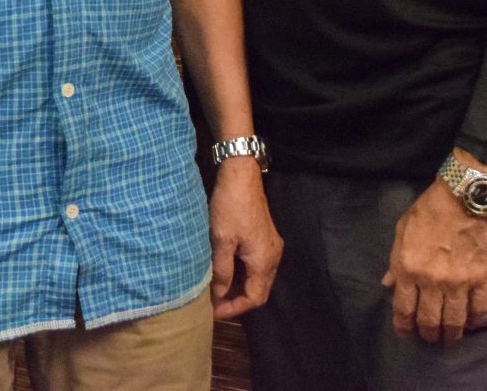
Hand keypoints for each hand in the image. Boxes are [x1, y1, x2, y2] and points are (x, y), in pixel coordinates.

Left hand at [207, 158, 282, 319]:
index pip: (255, 298)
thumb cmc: (230, 207)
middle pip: (259, 290)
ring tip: (216, 289)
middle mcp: (273, 256)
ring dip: (238, 286)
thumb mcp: (221, 240)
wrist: (241, 175)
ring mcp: (271, 246)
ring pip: (257, 277)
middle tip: (213, 303)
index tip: (214, 311)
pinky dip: (241, 272)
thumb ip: (221, 271)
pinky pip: (256, 264)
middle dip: (236, 299)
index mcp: (264, 261)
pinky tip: (225, 270)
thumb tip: (218, 295)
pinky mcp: (265, 236)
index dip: (234, 308)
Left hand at [382, 178, 486, 344]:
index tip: (405, 333)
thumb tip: (388, 284)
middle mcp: (431, 281)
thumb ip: (394, 261)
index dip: (403, 326)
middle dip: (428, 334)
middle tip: (429, 337)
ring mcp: (458, 282)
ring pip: (454, 320)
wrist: (463, 198)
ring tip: (450, 338)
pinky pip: (480, 309)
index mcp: (408, 268)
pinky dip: (476, 321)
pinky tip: (472, 324)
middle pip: (428, 320)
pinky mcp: (482, 279)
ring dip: (451, 334)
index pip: (403, 308)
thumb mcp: (401, 231)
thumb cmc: (428, 211)